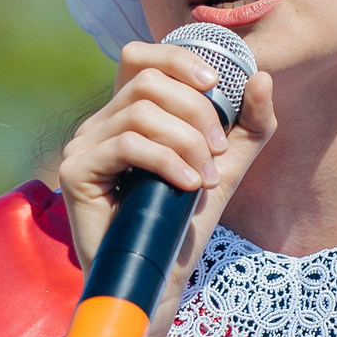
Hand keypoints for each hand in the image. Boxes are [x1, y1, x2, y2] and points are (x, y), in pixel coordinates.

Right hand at [58, 40, 276, 298]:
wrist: (159, 279)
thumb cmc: (183, 223)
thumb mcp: (227, 167)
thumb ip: (248, 124)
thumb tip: (261, 75)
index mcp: (127, 115)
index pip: (141, 57)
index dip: (178, 59)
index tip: (216, 85)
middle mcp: (100, 124)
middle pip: (147, 80)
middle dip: (196, 111)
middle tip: (218, 153)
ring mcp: (83, 146)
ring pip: (140, 112)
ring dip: (186, 141)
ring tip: (205, 177)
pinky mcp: (76, 172)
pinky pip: (127, 144)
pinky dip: (168, 161)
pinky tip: (188, 185)